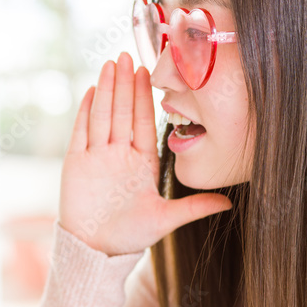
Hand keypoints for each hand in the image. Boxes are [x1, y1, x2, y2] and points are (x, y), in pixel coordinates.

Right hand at [58, 51, 233, 255]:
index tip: (150, 73)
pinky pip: (82, 132)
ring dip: (107, 90)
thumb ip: (195, 207)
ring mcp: (97, 157)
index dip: (146, 97)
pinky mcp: (76, 163)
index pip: (144, 122)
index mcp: (141, 162)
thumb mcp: (166, 219)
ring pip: (103, 116)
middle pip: (123, 112)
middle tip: (129, 55)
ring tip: (111, 64)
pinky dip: (86, 111)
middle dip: (126, 84)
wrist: (97, 251)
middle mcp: (119, 155)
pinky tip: (91, 90)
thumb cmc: (131, 237)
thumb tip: (229, 204)